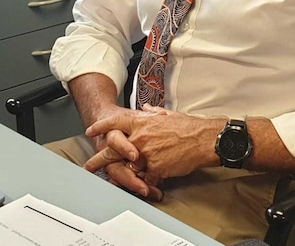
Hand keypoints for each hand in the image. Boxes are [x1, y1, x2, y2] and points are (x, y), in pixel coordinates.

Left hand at [85, 104, 219, 185]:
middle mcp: (140, 137)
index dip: (101, 126)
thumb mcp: (167, 114)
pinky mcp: (156, 168)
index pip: (114, 121)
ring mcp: (146, 154)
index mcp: (142, 122)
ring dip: (123, 174)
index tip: (91, 130)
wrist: (204, 139)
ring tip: (116, 180)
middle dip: (98, 159)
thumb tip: (144, 109)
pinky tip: (148, 185)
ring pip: (128, 167)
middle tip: (89, 166)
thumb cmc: (188, 127)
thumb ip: (152, 112)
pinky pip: (146, 178)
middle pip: (112, 148)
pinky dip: (147, 182)